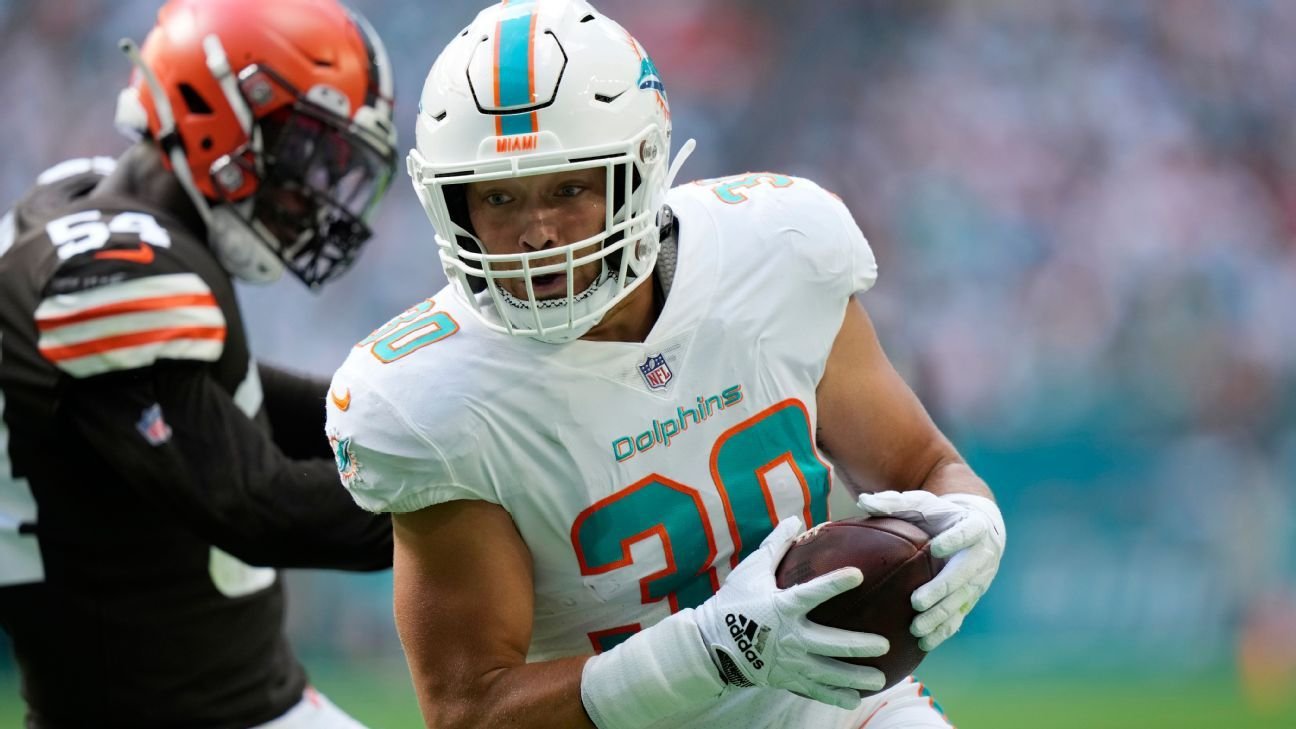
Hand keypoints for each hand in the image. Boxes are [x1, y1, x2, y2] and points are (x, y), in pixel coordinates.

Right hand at [694, 517, 889, 709]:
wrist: (712, 643)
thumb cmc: (734, 602)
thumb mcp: (752, 570)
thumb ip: (776, 545)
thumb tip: (795, 518)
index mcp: (782, 607)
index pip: (813, 593)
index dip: (835, 583)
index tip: (858, 575)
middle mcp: (790, 636)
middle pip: (831, 644)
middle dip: (860, 646)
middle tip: (884, 645)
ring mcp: (789, 661)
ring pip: (828, 672)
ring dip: (855, 677)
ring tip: (879, 679)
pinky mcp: (785, 678)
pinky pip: (814, 690)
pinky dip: (835, 696)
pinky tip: (854, 700)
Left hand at [855, 490, 1005, 650]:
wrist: (977, 528)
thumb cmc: (940, 514)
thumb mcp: (922, 504)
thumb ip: (895, 502)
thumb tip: (864, 500)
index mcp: (974, 526)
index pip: (968, 531)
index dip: (955, 539)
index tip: (937, 547)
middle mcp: (982, 555)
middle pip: (964, 573)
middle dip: (941, 588)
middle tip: (916, 601)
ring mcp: (979, 580)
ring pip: (961, 600)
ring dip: (940, 615)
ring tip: (916, 628)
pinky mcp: (971, 598)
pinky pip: (959, 617)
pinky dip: (943, 630)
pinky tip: (923, 643)